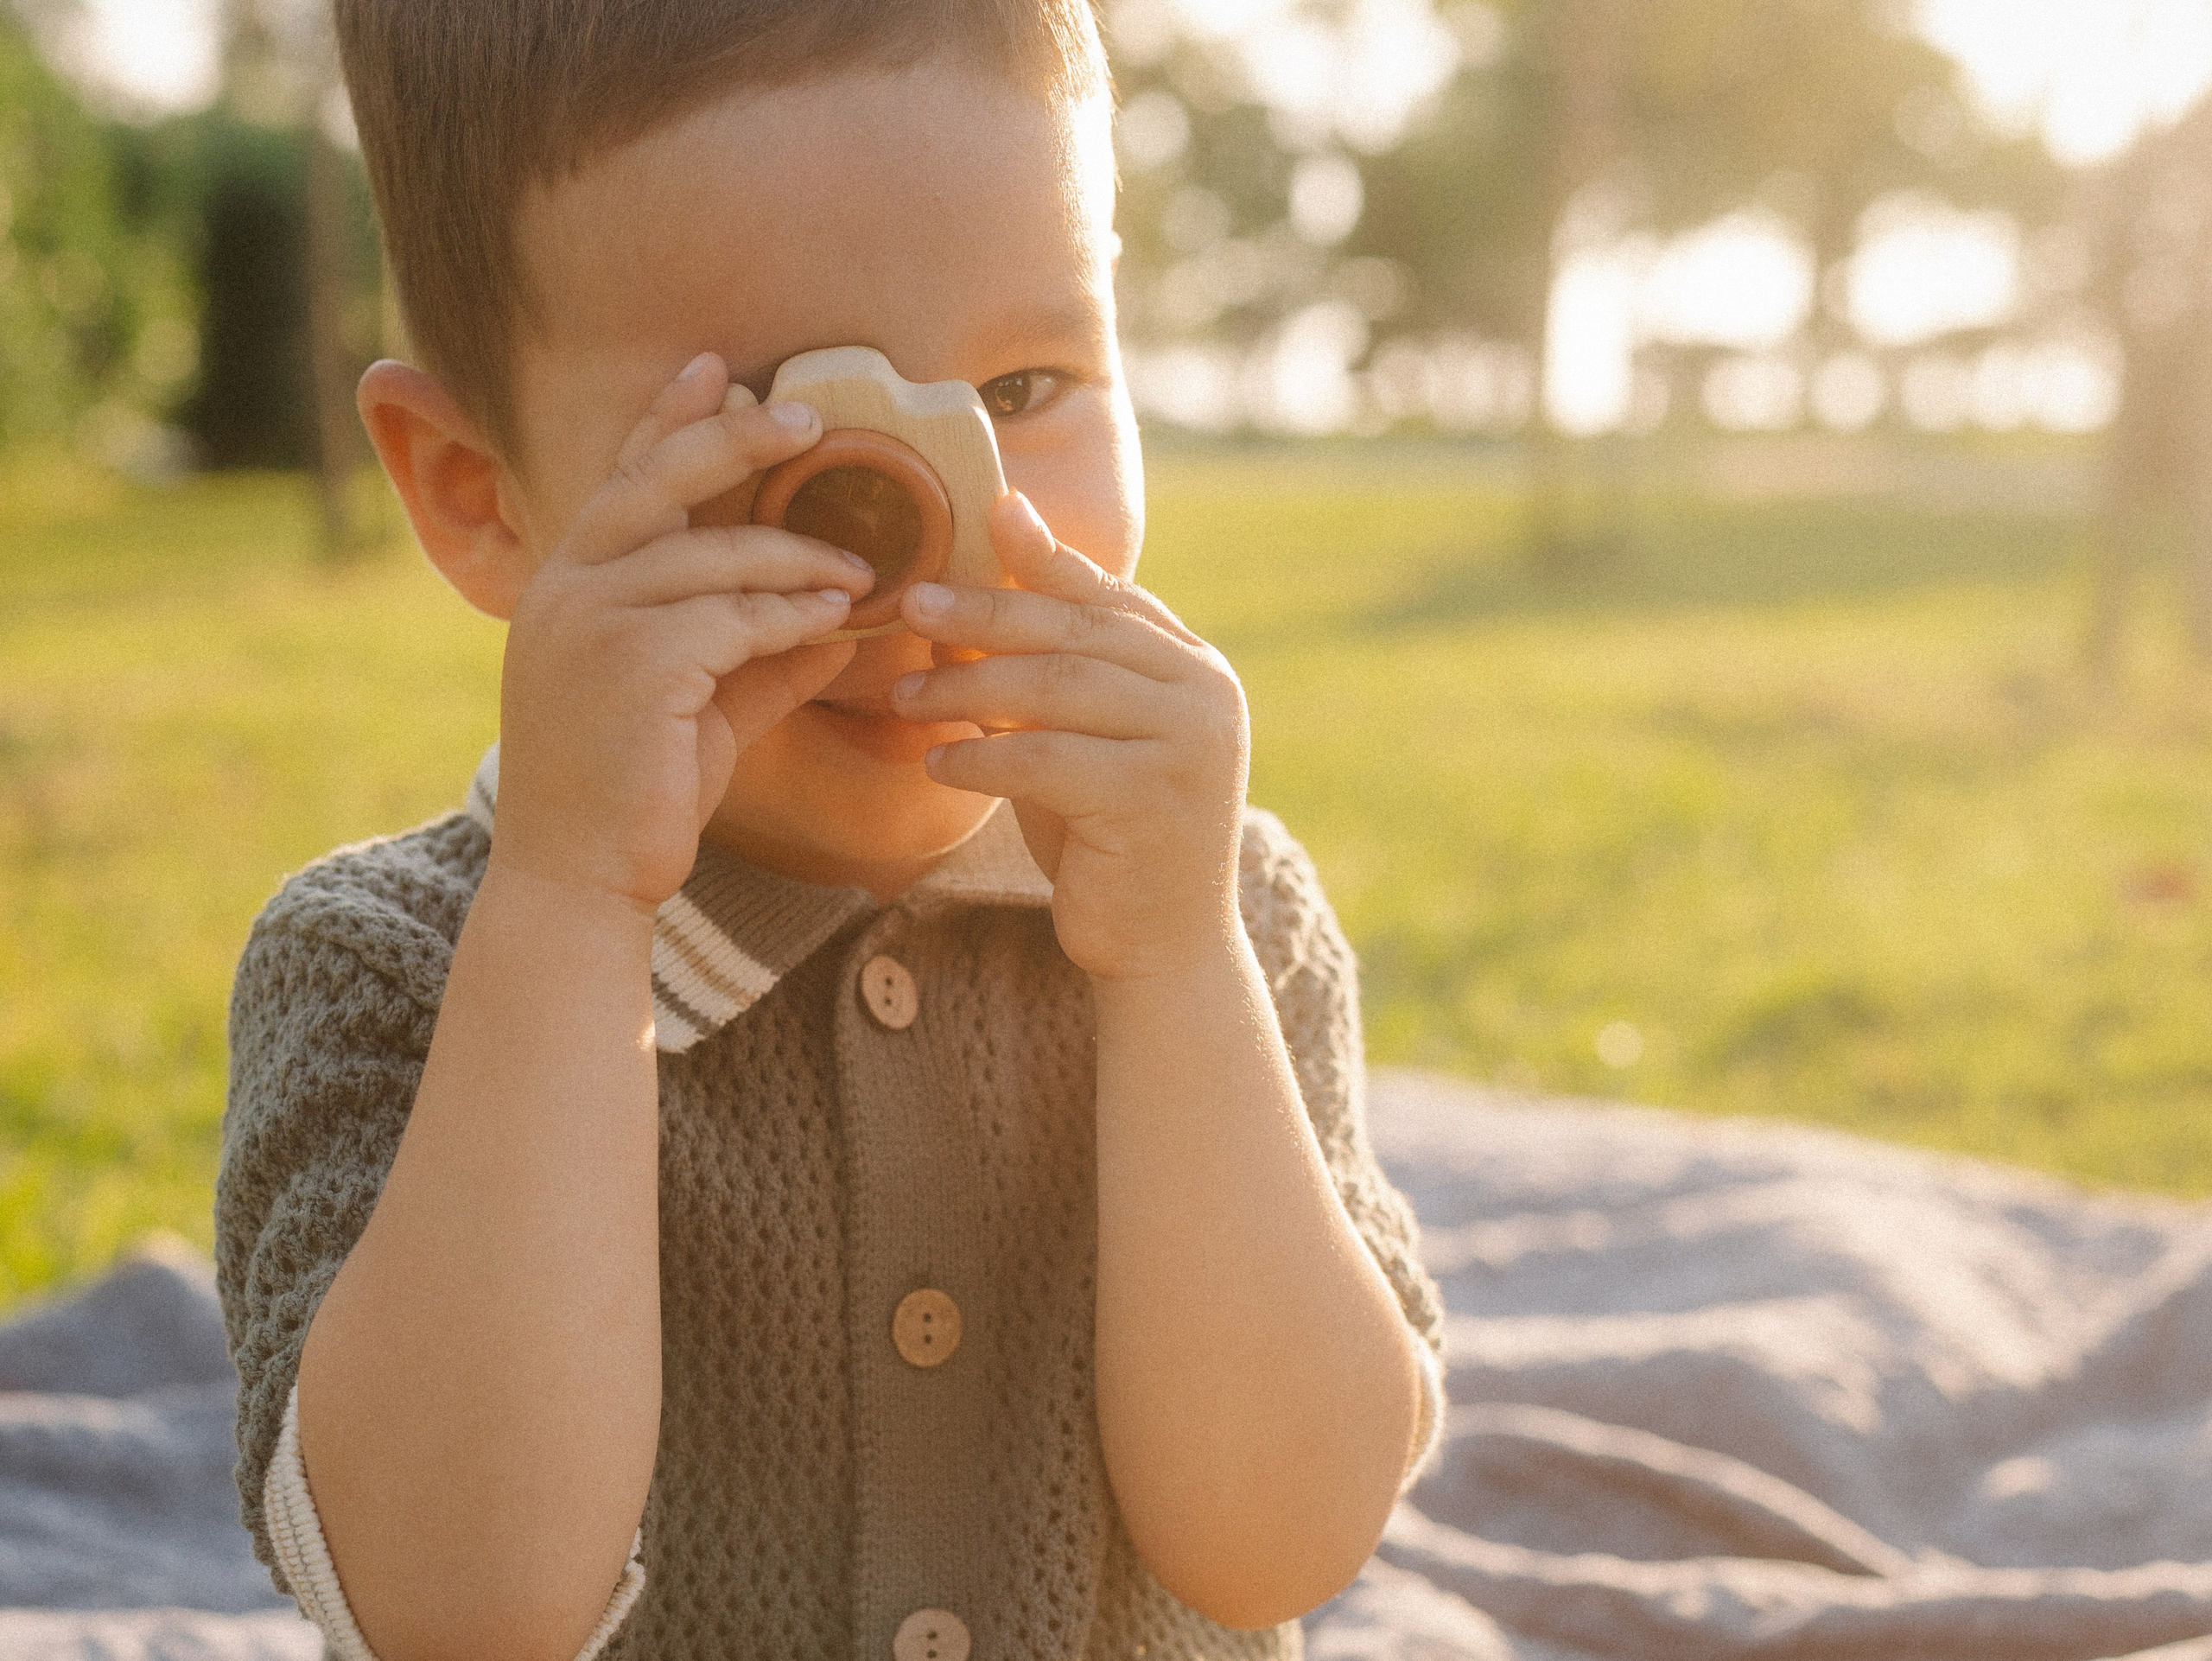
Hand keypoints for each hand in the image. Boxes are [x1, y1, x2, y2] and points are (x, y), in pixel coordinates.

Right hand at [493, 354, 874, 909]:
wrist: (579, 878)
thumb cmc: (635, 796)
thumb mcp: (699, 708)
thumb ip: (758, 657)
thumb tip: (839, 620)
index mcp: (566, 586)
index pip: (622, 479)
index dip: (667, 418)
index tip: (713, 369)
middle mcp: (566, 589)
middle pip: (658, 481)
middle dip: (735, 439)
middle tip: (808, 418)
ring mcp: (591, 622)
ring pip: (711, 555)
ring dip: (797, 556)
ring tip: (863, 567)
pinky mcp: (635, 665)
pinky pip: (732, 616)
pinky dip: (792, 614)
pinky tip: (836, 617)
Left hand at [891, 493, 1249, 981]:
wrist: (1162, 947)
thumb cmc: (1110, 837)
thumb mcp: (1082, 740)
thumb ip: (1052, 671)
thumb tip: (974, 597)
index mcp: (1196, 669)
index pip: (1109, 596)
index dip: (1043, 558)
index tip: (985, 515)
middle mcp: (1207, 694)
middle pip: (1076, 631)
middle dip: (985, 613)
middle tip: (911, 604)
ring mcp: (1189, 744)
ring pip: (1056, 687)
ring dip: (968, 686)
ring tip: (905, 697)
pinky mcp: (1152, 798)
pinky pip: (1044, 757)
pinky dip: (980, 756)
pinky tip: (937, 762)